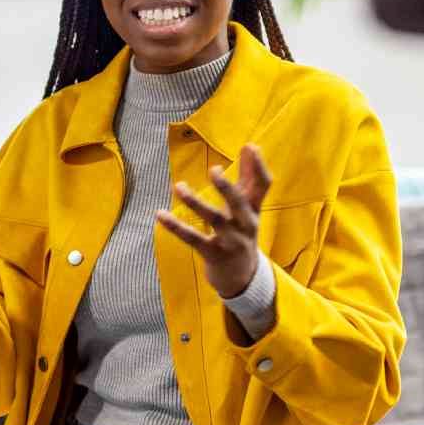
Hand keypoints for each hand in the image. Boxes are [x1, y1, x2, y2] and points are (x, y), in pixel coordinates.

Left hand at [156, 143, 271, 299]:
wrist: (242, 278)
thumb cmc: (242, 234)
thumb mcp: (248, 209)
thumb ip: (248, 179)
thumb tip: (250, 146)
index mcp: (254, 209)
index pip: (264, 185)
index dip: (258, 166)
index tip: (250, 146)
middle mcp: (245, 224)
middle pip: (239, 203)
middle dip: (227, 187)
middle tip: (213, 170)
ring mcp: (230, 241)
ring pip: (213, 219)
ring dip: (195, 202)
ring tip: (178, 186)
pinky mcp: (213, 254)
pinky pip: (192, 238)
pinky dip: (175, 227)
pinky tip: (159, 214)